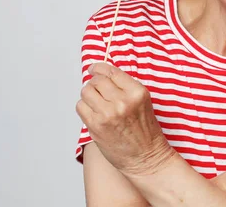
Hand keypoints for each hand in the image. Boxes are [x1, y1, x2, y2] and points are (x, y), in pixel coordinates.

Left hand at [75, 62, 174, 176]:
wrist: (145, 157)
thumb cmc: (145, 132)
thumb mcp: (142, 102)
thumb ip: (125, 87)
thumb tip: (101, 75)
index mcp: (137, 92)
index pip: (111, 71)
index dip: (99, 68)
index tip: (94, 68)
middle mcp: (123, 101)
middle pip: (97, 80)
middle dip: (94, 83)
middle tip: (96, 89)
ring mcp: (108, 113)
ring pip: (86, 91)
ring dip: (88, 95)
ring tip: (96, 103)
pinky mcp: (96, 125)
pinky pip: (80, 106)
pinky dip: (84, 108)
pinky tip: (93, 113)